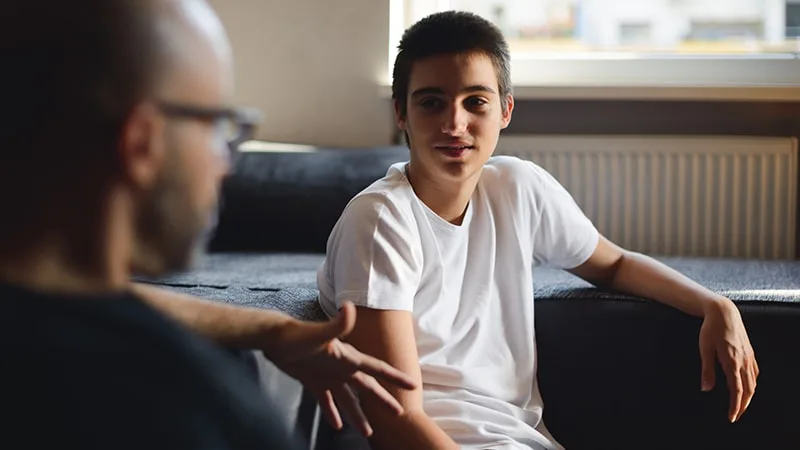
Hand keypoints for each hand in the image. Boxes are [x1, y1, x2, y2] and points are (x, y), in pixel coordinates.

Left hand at [265, 302, 416, 436]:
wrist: (274, 338)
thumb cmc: (296, 335)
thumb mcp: (319, 333)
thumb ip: (337, 323)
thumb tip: (350, 308)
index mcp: (348, 358)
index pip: (377, 369)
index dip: (395, 377)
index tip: (412, 385)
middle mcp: (341, 367)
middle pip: (367, 387)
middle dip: (383, 400)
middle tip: (398, 414)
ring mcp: (328, 375)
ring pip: (348, 399)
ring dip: (358, 414)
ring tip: (367, 432)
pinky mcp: (313, 381)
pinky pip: (326, 401)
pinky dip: (332, 413)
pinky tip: (336, 425)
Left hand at [699, 298, 758, 421]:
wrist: (724, 312)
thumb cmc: (711, 329)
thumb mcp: (704, 349)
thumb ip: (706, 370)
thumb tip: (706, 389)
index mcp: (732, 362)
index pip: (737, 390)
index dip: (735, 406)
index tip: (731, 417)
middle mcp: (744, 361)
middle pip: (748, 390)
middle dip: (743, 405)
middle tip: (736, 416)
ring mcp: (749, 356)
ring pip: (753, 382)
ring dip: (748, 396)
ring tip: (740, 405)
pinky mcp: (750, 352)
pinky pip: (754, 372)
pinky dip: (752, 383)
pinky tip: (747, 386)